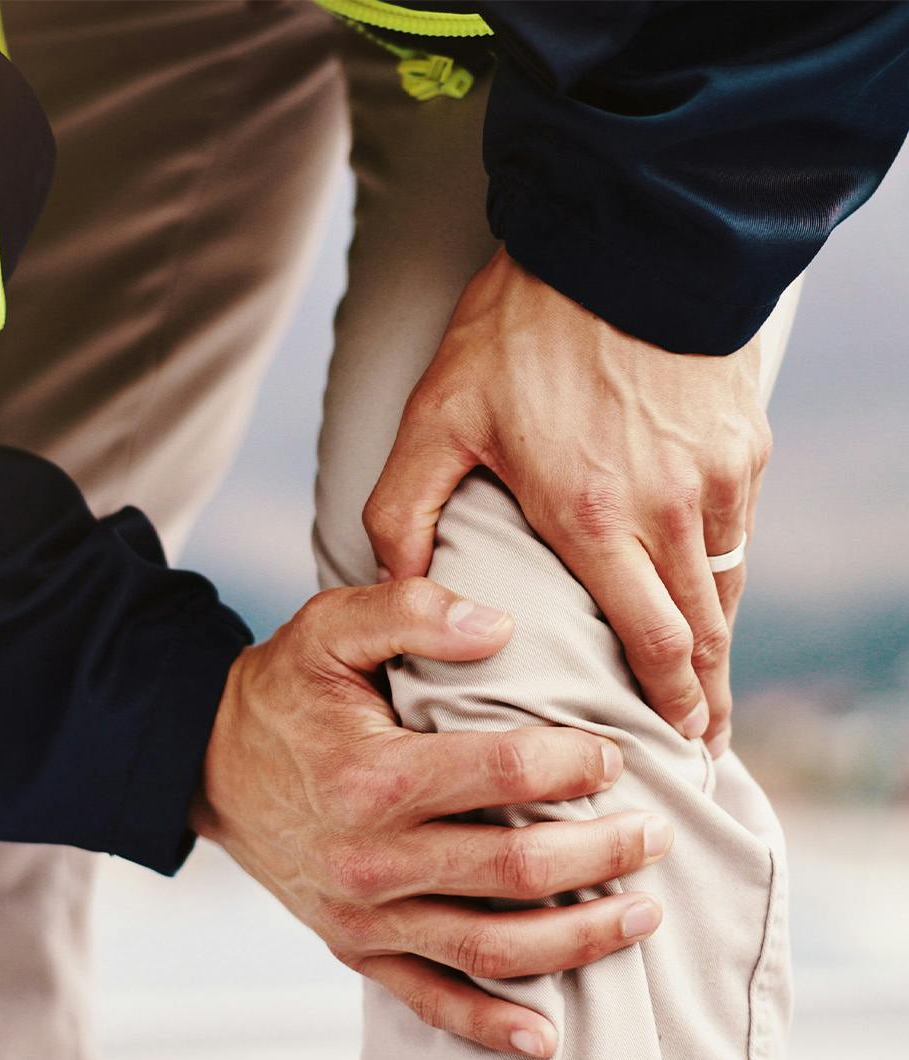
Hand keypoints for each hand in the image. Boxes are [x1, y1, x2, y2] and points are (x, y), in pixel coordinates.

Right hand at [191, 579, 671, 1057]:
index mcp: (369, 776)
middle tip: (655, 834)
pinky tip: (548, 1035)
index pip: (501, 772)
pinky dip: (491, 1024)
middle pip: (516, 869)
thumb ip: (410, 610)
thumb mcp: (329, 627)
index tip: (613, 753)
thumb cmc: (283, 693)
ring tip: (644, 914)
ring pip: (493, 946)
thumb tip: (498, 625)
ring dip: (580, 938)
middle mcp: (368, 858)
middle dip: (603, 853)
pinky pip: (431, 999)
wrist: (208, 764)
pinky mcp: (354, 948)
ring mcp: (362, 915)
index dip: (573, 762)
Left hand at [363, 246, 769, 756]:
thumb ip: (403, 511)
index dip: (672, 703)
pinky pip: (738, 529)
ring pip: (725, 583)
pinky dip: (722, 570)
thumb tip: (395, 586)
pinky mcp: (744, 440)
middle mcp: (670, 508)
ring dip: (717, 637)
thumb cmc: (520, 330)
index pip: (651, 642)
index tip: (680, 743)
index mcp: (593, 516)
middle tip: (703, 740)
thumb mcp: (436, 417)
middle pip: (703, 631)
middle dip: (706, 694)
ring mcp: (718, 474)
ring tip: (706, 679)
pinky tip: (703, 588)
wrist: (619, 237)